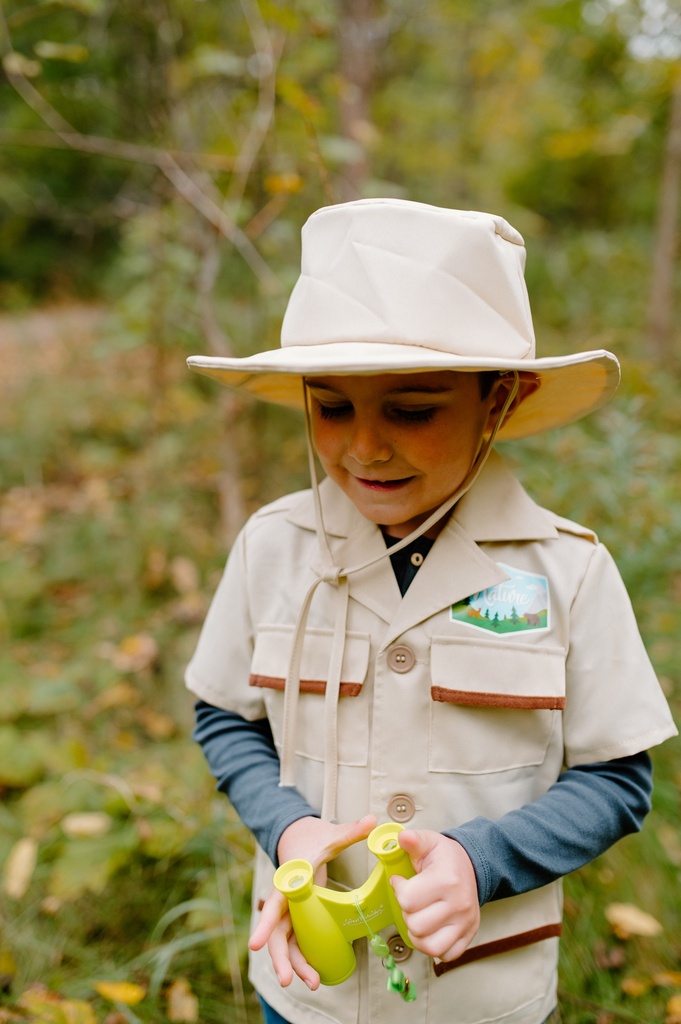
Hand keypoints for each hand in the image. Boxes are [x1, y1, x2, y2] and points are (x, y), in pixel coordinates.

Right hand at [248, 814, 376, 988]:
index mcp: (291, 878)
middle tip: (286, 979)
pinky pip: (296, 939)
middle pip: (277, 931)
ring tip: (313, 983)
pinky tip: (314, 973)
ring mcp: (290, 908)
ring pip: (286, 940)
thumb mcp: (331, 835)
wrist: (297, 835)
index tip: (255, 944)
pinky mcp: (297, 914)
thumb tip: (373, 820)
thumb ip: (352, 831)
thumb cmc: (313, 837)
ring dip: (295, 962)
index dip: (265, 924)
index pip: (276, 903)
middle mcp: (286, 896)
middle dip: (280, 957)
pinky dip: (302, 957)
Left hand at [391, 830, 479, 961]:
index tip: (401, 881)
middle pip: (416, 926)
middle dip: (407, 913)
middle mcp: (458, 904)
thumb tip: (403, 838)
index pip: (408, 900)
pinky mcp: (468, 935)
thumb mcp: (429, 842)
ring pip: (430, 946)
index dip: (398, 890)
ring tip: (417, 918)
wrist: (473, 865)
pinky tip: (430, 930)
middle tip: (411, 901)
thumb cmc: (446, 857)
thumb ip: (414, 840)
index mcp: (446, 880)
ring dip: (418, 935)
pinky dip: (434, 947)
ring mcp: (465, 923)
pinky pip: (446, 955)